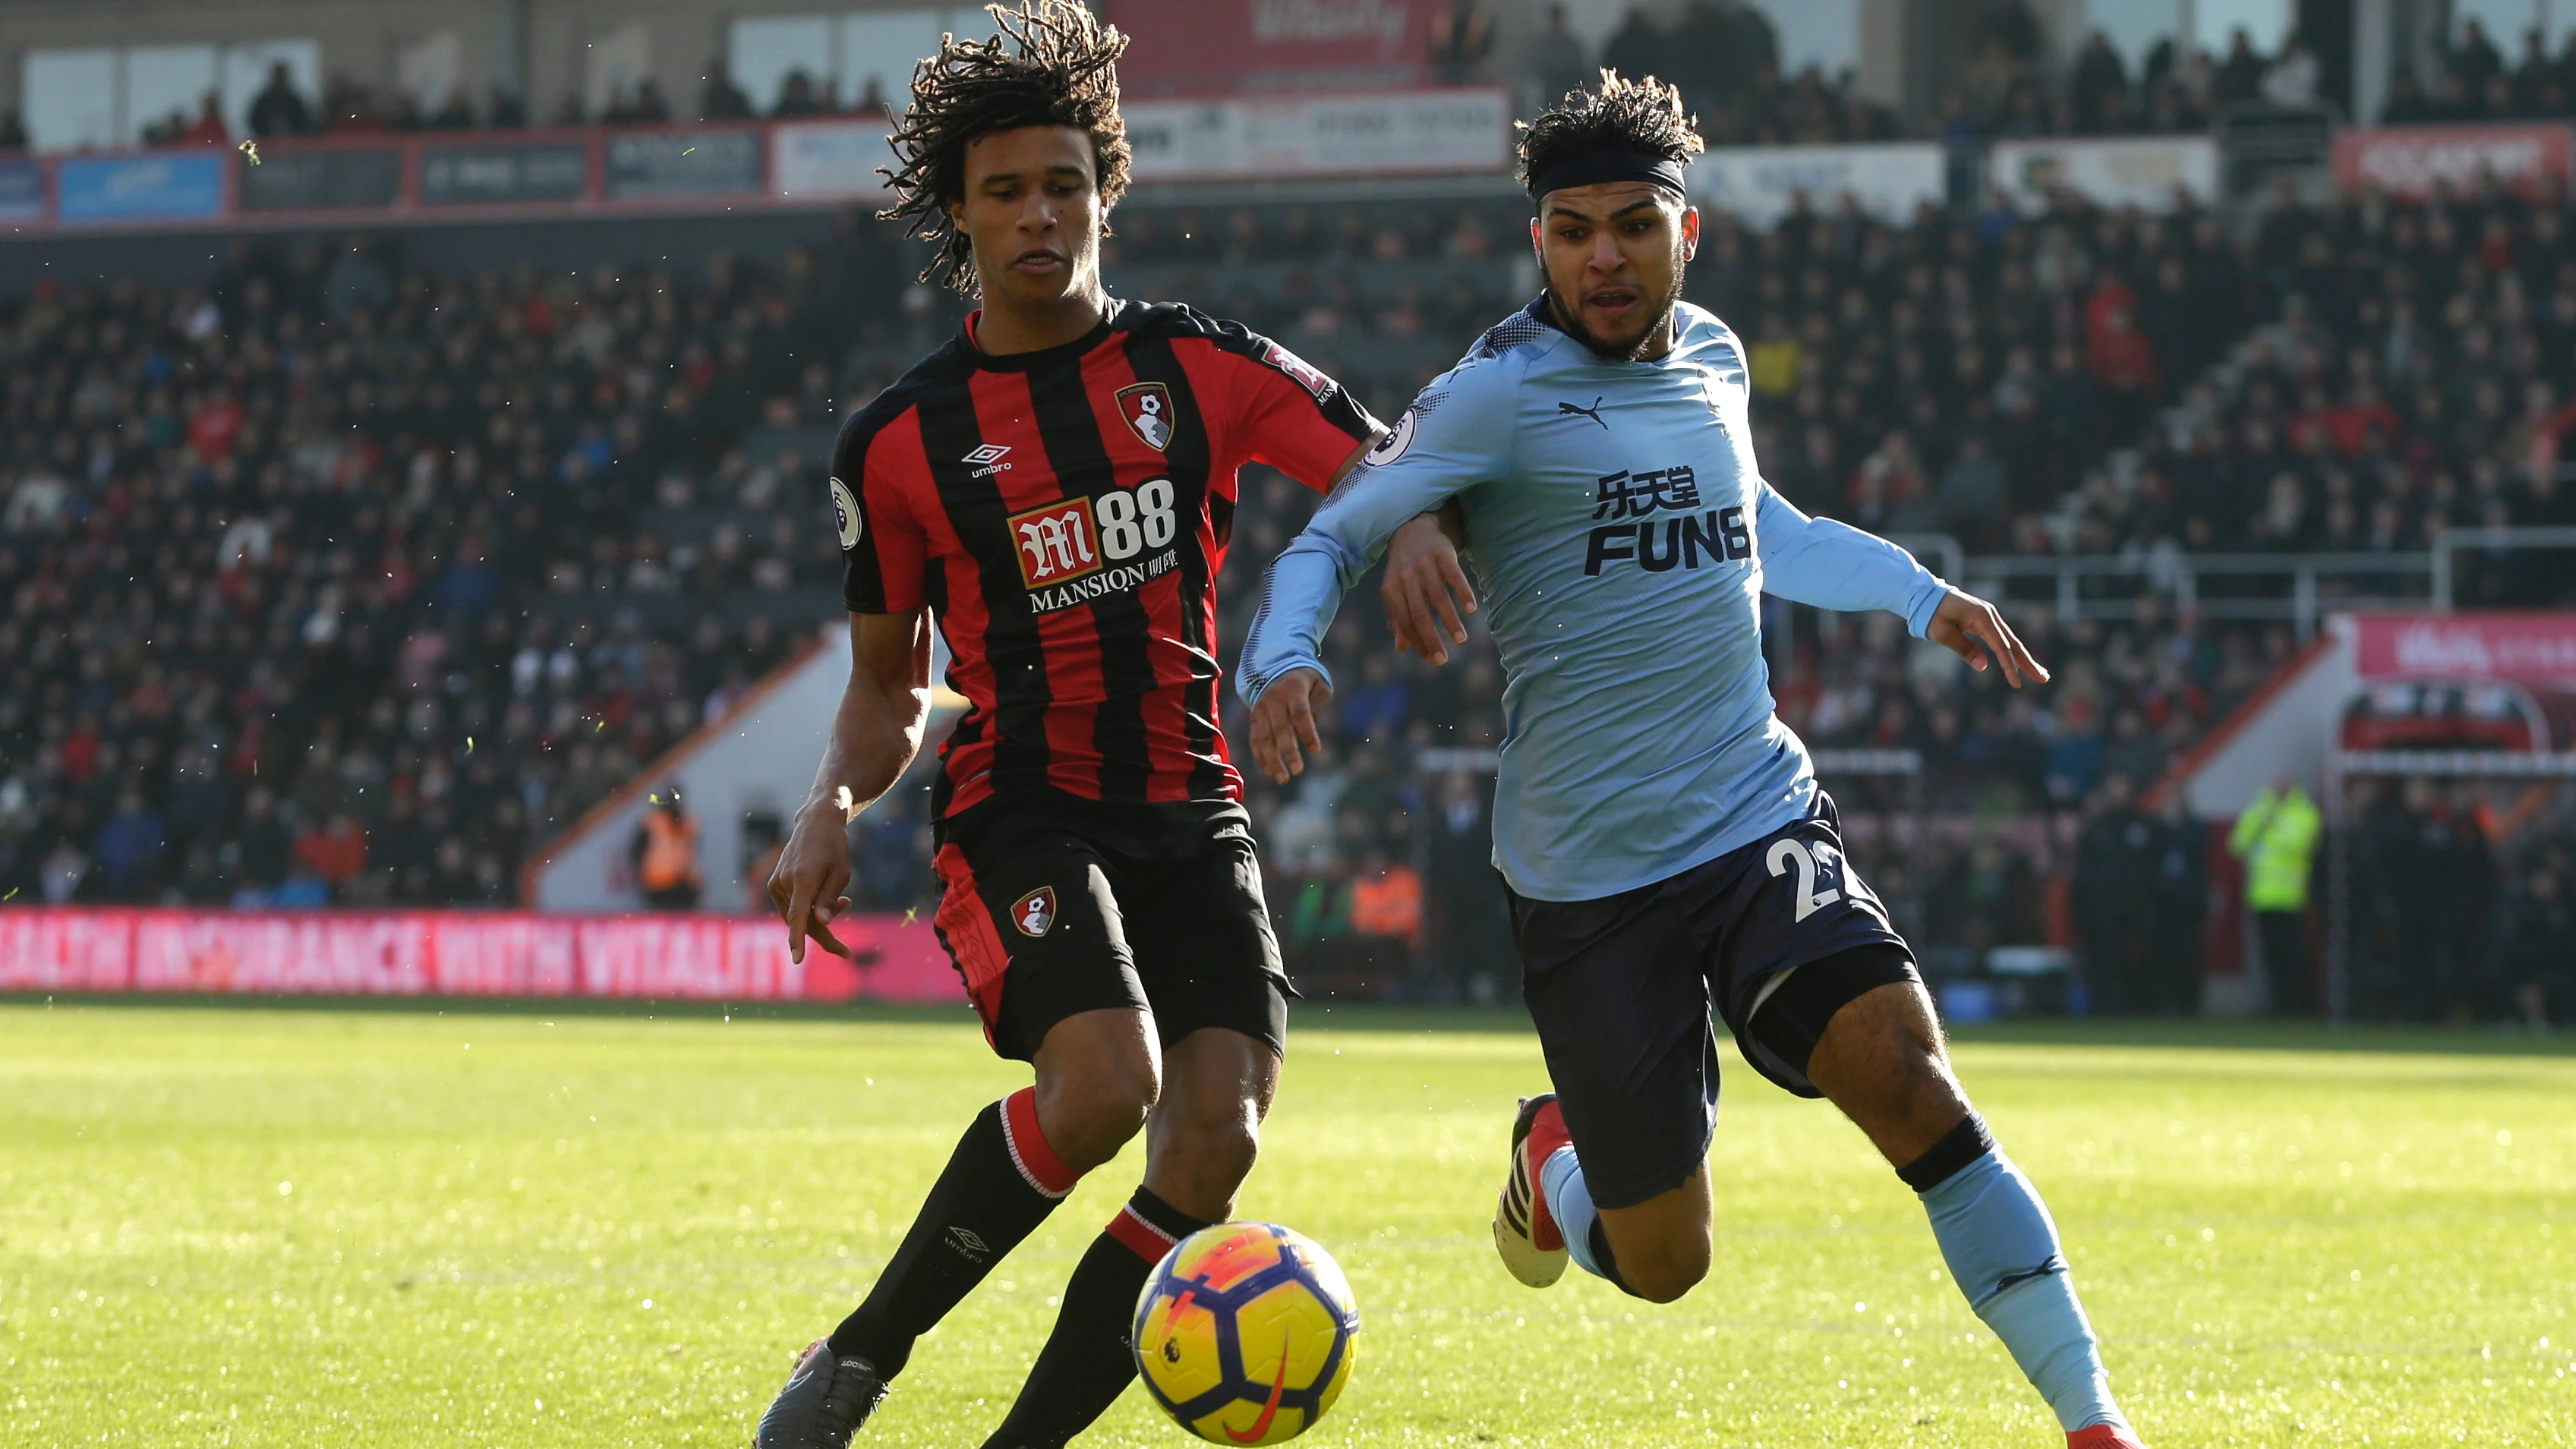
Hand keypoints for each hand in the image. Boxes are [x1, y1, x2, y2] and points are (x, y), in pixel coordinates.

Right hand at [766, 800, 855, 962]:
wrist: (816, 821)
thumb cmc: (834, 846)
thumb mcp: (842, 872)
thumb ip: (830, 898)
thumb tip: (822, 924)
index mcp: (802, 878)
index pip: (798, 916)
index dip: (797, 940)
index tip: (797, 959)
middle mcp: (784, 882)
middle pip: (801, 922)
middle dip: (823, 935)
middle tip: (845, 951)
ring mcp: (776, 883)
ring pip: (797, 916)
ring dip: (819, 918)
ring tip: (844, 901)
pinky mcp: (774, 883)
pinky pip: (792, 907)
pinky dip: (809, 909)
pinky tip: (829, 897)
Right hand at [1248, 668, 1333, 783]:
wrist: (1277, 668)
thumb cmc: (1306, 682)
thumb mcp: (1319, 685)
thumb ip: (1318, 703)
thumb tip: (1311, 726)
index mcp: (1293, 688)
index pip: (1301, 714)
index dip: (1308, 733)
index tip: (1316, 752)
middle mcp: (1274, 698)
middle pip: (1280, 728)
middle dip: (1289, 752)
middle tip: (1298, 771)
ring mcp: (1261, 708)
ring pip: (1264, 737)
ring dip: (1272, 760)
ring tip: (1283, 778)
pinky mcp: (1254, 718)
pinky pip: (1255, 739)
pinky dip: (1261, 756)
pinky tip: (1270, 771)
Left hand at [1382, 511, 1476, 664]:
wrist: (1412, 528)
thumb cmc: (1404, 568)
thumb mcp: (1394, 591)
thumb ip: (1396, 618)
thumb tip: (1402, 647)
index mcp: (1390, 590)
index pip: (1404, 622)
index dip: (1418, 643)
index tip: (1433, 659)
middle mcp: (1405, 577)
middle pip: (1419, 614)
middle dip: (1432, 639)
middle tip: (1444, 659)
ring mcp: (1424, 565)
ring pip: (1438, 597)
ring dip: (1450, 621)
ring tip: (1461, 640)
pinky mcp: (1442, 553)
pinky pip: (1454, 575)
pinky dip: (1463, 592)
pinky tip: (1472, 610)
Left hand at [1926, 589, 2048, 687]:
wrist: (1926, 595)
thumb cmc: (1931, 615)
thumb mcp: (1943, 634)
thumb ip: (1964, 649)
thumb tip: (1984, 667)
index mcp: (1981, 618)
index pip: (2001, 647)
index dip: (2009, 666)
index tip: (2016, 684)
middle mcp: (1990, 615)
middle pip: (2013, 643)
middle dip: (2028, 663)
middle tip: (2043, 678)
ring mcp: (1990, 616)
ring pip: (2011, 640)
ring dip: (2024, 657)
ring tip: (2039, 673)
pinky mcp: (1986, 618)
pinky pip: (2002, 637)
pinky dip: (2012, 650)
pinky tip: (2020, 661)